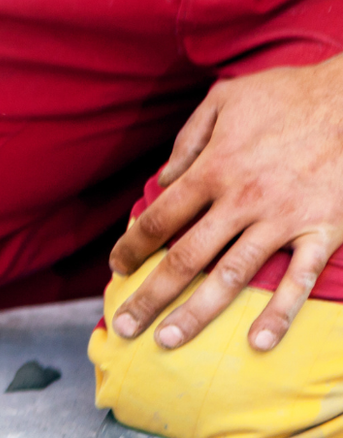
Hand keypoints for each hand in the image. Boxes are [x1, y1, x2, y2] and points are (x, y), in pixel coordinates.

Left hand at [109, 57, 342, 351]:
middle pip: (183, 259)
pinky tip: (258, 344)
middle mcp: (242, 200)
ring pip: (230, 277)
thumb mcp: (226, 99)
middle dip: (149, 296)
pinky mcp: (324, 230)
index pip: (157, 220)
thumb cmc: (289, 93)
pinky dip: (279, 314)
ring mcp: (283, 219)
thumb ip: (188, 139)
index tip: (116, 269)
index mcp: (213, 168)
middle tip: (123, 327)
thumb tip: (161, 179)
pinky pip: (299, 280)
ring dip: (196, 313)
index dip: (130, 248)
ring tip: (168, 343)